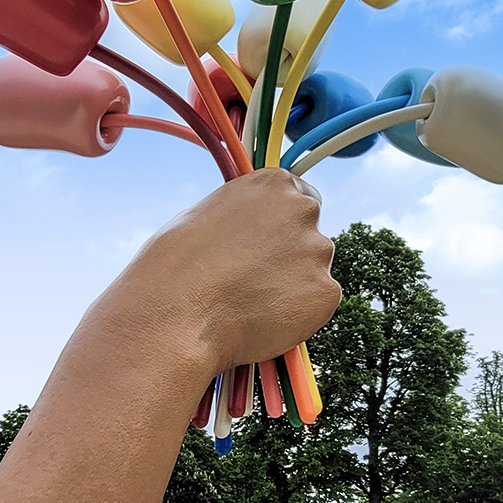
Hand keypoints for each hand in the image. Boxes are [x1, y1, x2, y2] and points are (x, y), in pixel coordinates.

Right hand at [112, 168, 340, 375]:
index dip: (283, 223)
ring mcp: (318, 252)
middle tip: (254, 278)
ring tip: (249, 302)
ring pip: (313, 272)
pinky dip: (298, 314)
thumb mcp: (205, 216)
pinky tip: (262, 318)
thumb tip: (250, 230)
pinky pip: (317, 304)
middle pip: (310, 235)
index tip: (270, 240)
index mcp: (275, 184)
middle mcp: (303, 211)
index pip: (300, 196)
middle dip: (290, 255)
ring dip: (293, 285)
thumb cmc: (176, 267)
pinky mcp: (325, 293)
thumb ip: (242, 217)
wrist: (176, 315)